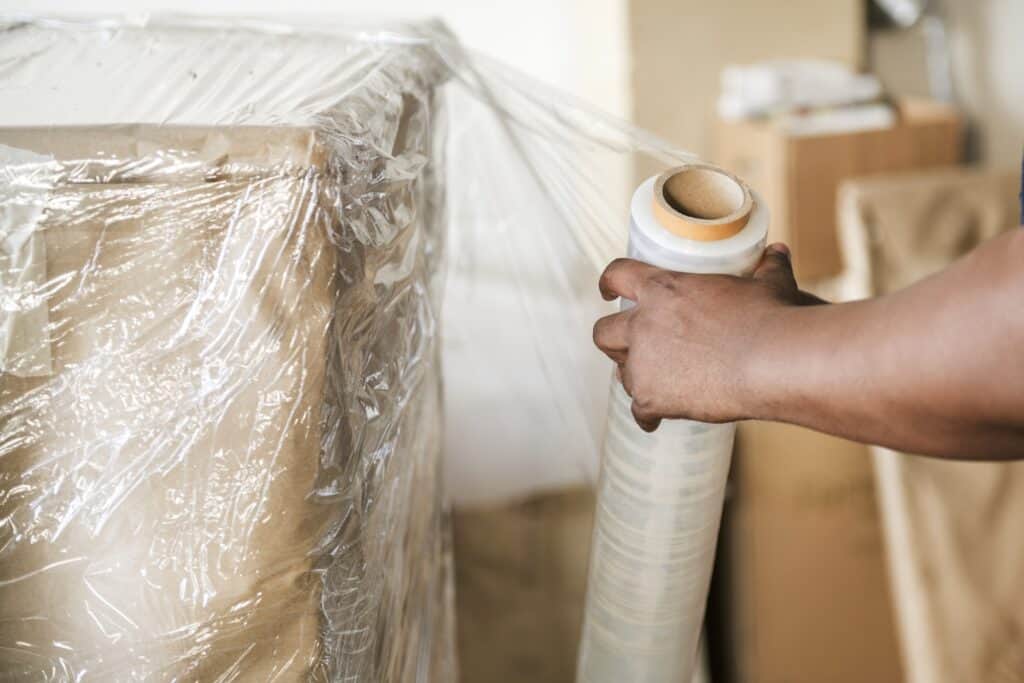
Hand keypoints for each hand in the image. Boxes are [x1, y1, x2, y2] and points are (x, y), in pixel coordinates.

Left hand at [592, 243, 824, 430]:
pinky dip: (647, 416)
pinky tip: (656, 419)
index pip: (618, 276)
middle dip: (613, 341)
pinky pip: (639, 411)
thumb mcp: (768, 285)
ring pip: (622, 374)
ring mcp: (643, 364)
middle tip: (629, 348)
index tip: (607, 291)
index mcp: (663, 290)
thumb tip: (777, 252)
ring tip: (656, 385)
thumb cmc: (771, 319)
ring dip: (636, 378)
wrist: (772, 362)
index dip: (609, 283)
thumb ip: (767, 268)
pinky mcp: (651, 398)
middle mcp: (643, 325)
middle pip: (603, 332)